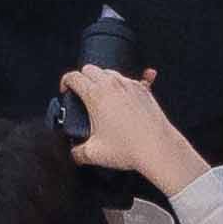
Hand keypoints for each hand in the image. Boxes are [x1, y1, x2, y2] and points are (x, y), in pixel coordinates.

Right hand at [56, 62, 206, 195]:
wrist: (157, 147)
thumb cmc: (129, 148)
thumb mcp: (94, 154)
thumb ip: (77, 153)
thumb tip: (75, 153)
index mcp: (96, 95)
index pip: (74, 77)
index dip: (65, 81)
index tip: (65, 90)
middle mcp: (112, 85)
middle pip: (91, 68)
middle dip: (83, 78)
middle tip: (81, 93)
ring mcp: (129, 85)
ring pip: (110, 71)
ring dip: (102, 79)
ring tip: (102, 96)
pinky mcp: (144, 90)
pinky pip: (133, 78)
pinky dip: (126, 83)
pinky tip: (130, 87)